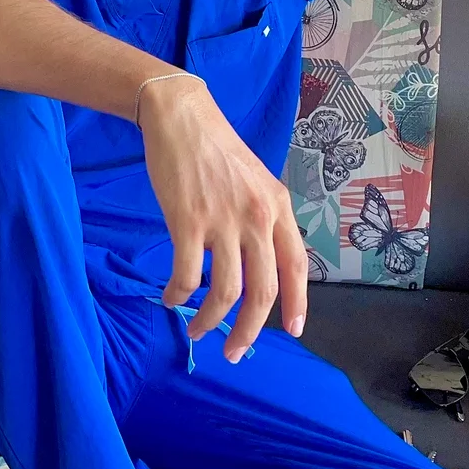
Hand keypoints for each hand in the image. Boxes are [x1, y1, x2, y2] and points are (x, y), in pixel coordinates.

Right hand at [137, 75, 308, 359]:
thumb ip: (264, 219)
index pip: (297, 267)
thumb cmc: (216, 149)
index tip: (292, 331)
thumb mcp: (255, 182)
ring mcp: (223, 220)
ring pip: (225, 291)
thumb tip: (262, 264)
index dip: (297, 304)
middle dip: (249, 330)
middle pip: (263, 291)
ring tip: (195, 329)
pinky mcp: (188, 220)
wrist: (181, 116)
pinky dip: (178, 295)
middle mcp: (258, 217)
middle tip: (236, 353)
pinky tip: (170, 298)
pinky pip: (186, 274)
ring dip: (209, 320)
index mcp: (279, 208)